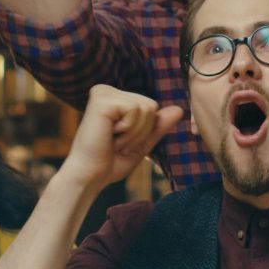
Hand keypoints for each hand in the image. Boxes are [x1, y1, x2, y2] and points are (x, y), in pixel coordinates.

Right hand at [60, 85, 183, 187]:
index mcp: (114, 99)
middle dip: (141, 131)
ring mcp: (104, 92)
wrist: (90, 176)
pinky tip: (109, 135)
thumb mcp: (141, 143)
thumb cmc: (110, 163)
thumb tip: (179, 109)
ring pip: (146, 107)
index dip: (144, 130)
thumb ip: (157, 126)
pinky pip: (136, 110)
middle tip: (117, 143)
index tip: (120, 143)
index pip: (151, 107)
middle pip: (151, 105)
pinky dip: (128, 130)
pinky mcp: (102, 98)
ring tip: (113, 140)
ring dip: (134, 133)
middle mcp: (107, 91)